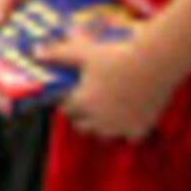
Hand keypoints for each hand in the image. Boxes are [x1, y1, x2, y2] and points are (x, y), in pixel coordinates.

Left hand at [62, 24, 190, 142]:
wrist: (155, 62)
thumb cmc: (117, 55)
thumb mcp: (84, 52)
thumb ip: (58, 54)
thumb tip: (35, 52)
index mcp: (82, 103)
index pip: (66, 110)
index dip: (68, 102)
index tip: (72, 94)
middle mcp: (99, 120)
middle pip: (82, 126)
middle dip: (81, 117)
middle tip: (88, 103)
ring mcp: (120, 126)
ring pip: (103, 135)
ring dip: (101, 127)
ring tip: (105, 112)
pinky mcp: (140, 128)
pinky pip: (129, 138)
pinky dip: (127, 132)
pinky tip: (127, 120)